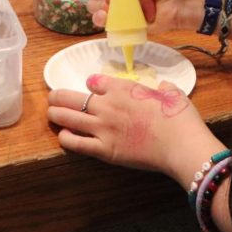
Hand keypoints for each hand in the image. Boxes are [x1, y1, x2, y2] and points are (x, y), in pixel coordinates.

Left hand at [47, 74, 223, 188]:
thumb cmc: (180, 117)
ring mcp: (103, 128)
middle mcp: (107, 105)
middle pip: (72, 97)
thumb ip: (164, 88)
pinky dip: (66, 139)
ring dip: (56, 114)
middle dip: (59, 96)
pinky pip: (77, 144)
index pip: (94, 81)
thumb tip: (163, 86)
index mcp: (123, 89)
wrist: (180, 144)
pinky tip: (62, 136)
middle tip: (53, 97)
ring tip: (50, 113)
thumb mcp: (174, 94)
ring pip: (69, 118)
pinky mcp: (104, 150)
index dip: (90, 84)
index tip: (91, 88)